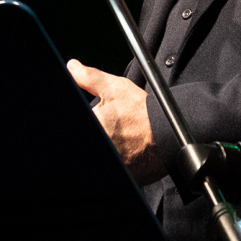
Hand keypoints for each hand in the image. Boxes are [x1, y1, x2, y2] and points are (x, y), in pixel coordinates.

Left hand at [69, 60, 163, 179]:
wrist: (167, 132)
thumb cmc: (141, 111)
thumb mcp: (114, 88)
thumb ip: (89, 78)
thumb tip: (72, 67)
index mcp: (95, 125)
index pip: (90, 119)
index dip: (97, 118)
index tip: (105, 119)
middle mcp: (103, 144)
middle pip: (102, 135)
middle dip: (107, 130)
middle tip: (118, 127)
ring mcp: (116, 161)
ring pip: (113, 150)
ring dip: (115, 144)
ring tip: (126, 138)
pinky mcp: (128, 172)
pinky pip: (124, 165)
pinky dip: (126, 158)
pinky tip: (132, 149)